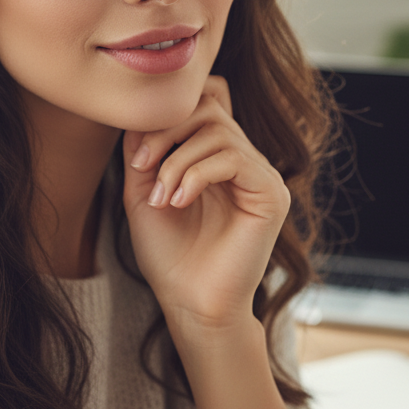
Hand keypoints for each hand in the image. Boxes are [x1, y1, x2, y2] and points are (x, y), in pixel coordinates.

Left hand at [122, 75, 290, 335]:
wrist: (190, 303)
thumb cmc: (168, 254)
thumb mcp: (144, 191)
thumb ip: (143, 149)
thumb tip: (142, 110)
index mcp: (216, 158)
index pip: (201, 105)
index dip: (166, 117)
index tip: (137, 157)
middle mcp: (244, 161)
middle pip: (208, 109)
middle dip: (166, 133)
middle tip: (142, 168)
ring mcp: (261, 175)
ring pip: (218, 131)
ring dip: (177, 161)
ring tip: (162, 198)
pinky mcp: (271, 194)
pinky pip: (233, 158)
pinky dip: (197, 174)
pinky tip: (180, 201)